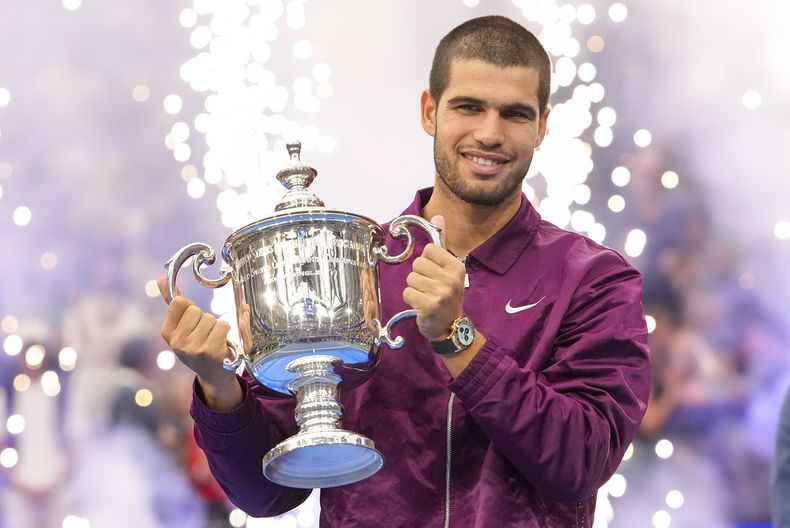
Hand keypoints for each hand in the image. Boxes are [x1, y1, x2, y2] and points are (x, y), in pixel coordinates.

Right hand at [157, 276, 241, 409]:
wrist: (214, 376)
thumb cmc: (198, 347)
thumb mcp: (182, 328)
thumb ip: (173, 304)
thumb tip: (160, 279)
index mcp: (167, 333)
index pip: (179, 302)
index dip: (191, 308)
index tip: (193, 322)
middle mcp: (177, 342)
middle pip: (197, 310)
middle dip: (204, 319)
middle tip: (205, 335)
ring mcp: (193, 348)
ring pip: (211, 318)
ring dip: (216, 327)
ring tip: (213, 340)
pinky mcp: (211, 351)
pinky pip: (222, 326)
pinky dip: (226, 332)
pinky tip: (222, 344)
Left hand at [402, 216, 465, 341]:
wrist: (451, 327)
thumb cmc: (447, 295)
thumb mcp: (448, 269)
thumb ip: (442, 243)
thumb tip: (438, 216)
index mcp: (456, 266)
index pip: (429, 249)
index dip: (427, 261)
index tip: (435, 273)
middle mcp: (451, 278)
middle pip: (417, 264)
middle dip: (419, 275)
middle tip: (429, 287)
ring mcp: (441, 293)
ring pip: (411, 278)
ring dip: (414, 288)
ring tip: (426, 296)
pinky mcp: (429, 306)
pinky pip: (407, 292)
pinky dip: (411, 299)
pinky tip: (422, 305)